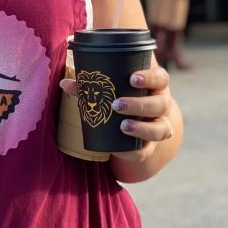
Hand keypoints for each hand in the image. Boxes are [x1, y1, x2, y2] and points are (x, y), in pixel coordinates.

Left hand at [59, 66, 175, 162]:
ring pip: (160, 129)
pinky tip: (122, 148)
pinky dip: (135, 150)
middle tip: (117, 104)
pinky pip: (146, 150)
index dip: (150, 78)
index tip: (132, 78)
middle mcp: (162, 105)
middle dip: (140, 104)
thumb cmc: (125, 96)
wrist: (139, 123)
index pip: (161, 77)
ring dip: (142, 128)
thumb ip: (93, 83)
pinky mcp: (149, 146)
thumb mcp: (115, 87)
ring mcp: (159, 126)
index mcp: (156, 85)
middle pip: (160, 103)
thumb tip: (65, 82)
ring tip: (122, 126)